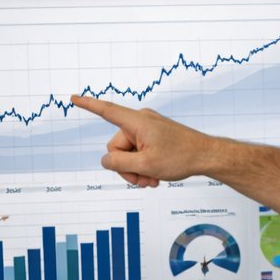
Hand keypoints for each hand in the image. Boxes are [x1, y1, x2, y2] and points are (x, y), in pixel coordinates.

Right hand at [70, 95, 216, 186]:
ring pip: (128, 154)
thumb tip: (105, 160)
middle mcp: (140, 121)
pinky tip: (155, 177)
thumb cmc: (181, 157)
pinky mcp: (154, 137)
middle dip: (126, 167)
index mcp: (137, 122)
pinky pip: (139, 152)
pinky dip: (144, 166)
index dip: (88, 105)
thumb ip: (119, 163)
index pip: (107, 111)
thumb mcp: (146, 165)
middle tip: (142, 181)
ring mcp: (148, 129)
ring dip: (137, 170)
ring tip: (152, 181)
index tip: (73, 98)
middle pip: (116, 147)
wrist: (206, 156)